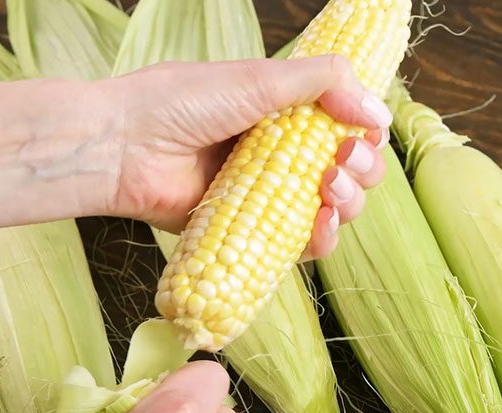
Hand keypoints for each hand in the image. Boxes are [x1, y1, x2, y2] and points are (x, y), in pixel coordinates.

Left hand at [102, 55, 390, 258]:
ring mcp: (265, 198)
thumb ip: (323, 82)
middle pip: (348, 173)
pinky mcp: (248, 235)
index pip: (345, 130)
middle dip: (362, 169)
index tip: (363, 134)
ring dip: (348, 202)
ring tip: (330, 189)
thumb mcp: (258, 78)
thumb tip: (380, 110)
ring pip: (332, 211)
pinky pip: (298, 246)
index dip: (364, 136)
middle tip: (342, 160)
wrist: (122, 148)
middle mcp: (279, 156)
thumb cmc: (179, 104)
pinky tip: (321, 225)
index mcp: (283, 115)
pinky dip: (320, 240)